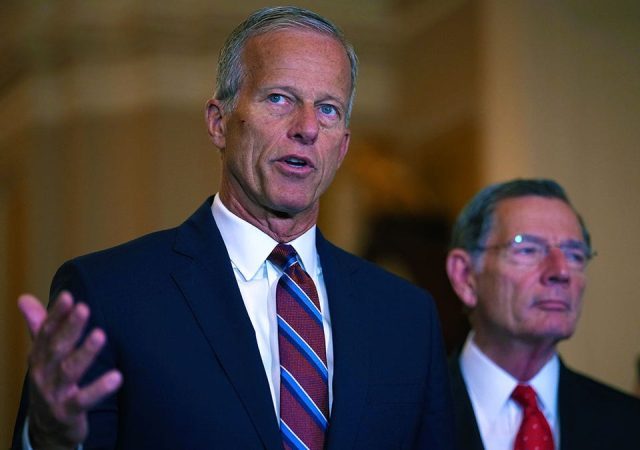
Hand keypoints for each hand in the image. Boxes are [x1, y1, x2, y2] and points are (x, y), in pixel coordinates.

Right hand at [18, 291, 122, 448]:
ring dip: (84, 353)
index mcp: (39, 357)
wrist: (46, 428)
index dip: (56, 315)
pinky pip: (83, 400)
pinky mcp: (67, 412)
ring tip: (100, 335)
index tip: (68, 296)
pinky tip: (116, 376)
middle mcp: (43, 374)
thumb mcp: (43, 355)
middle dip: (69, 328)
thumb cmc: (49, 383)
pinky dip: (99, 389)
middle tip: (84, 308)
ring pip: (68, 372)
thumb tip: (24, 297)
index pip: (46, 333)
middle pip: (56, 348)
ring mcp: (54, 394)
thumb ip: (39, 326)